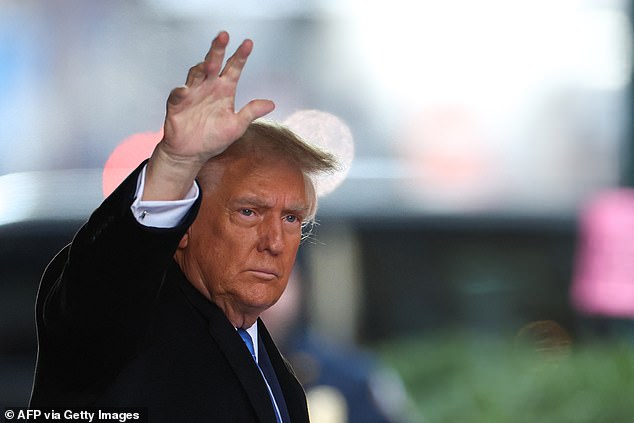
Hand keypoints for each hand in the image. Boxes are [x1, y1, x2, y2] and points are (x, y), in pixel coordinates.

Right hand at [145, 31, 274, 199]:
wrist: (192, 153)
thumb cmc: (214, 138)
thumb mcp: (236, 126)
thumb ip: (251, 112)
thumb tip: (272, 103)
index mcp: (225, 90)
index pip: (234, 68)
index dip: (240, 56)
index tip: (249, 43)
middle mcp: (209, 87)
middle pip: (214, 63)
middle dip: (218, 49)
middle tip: (224, 35)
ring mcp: (192, 93)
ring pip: (196, 73)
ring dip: (202, 67)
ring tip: (210, 62)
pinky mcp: (177, 104)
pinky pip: (178, 95)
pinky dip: (181, 91)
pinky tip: (185, 90)